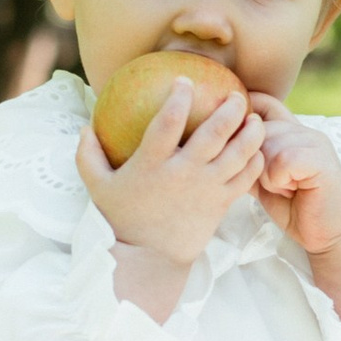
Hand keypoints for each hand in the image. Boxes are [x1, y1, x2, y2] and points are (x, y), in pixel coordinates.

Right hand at [78, 75, 264, 318]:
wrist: (149, 260)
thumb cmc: (122, 220)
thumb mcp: (97, 187)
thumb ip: (88, 155)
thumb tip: (84, 127)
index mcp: (152, 164)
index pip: (168, 121)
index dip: (179, 97)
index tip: (184, 80)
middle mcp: (183, 172)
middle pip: (215, 132)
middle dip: (230, 108)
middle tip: (235, 94)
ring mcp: (206, 188)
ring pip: (239, 152)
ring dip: (251, 131)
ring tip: (255, 118)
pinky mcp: (221, 204)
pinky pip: (245, 177)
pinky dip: (254, 161)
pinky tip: (256, 150)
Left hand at [249, 101, 340, 261]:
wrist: (328, 233)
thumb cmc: (295, 207)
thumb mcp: (263, 178)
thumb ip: (249, 157)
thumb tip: (217, 142)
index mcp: (292, 132)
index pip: (264, 103)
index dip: (245, 113)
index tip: (235, 137)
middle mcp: (304, 131)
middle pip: (257, 127)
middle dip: (254, 159)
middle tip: (274, 183)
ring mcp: (315, 142)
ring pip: (268, 144)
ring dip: (267, 173)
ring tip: (284, 188)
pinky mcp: (321, 159)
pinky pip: (282, 159)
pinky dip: (279, 179)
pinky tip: (292, 190)